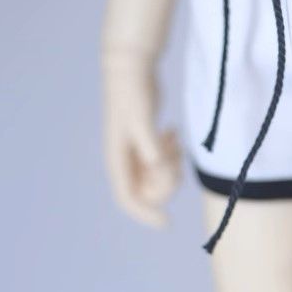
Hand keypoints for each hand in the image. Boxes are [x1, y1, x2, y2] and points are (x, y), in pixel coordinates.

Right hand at [101, 47, 181, 227]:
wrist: (132, 69)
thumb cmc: (133, 93)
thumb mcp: (141, 119)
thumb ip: (150, 145)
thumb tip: (158, 168)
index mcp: (117, 159)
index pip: (127, 198)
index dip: (145, 215)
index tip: (166, 223)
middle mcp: (124, 160)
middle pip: (147, 192)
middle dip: (166, 183)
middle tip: (174, 157)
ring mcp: (135, 152)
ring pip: (157, 178)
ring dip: (171, 167)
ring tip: (174, 141)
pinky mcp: (146, 141)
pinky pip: (162, 162)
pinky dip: (171, 154)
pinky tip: (172, 132)